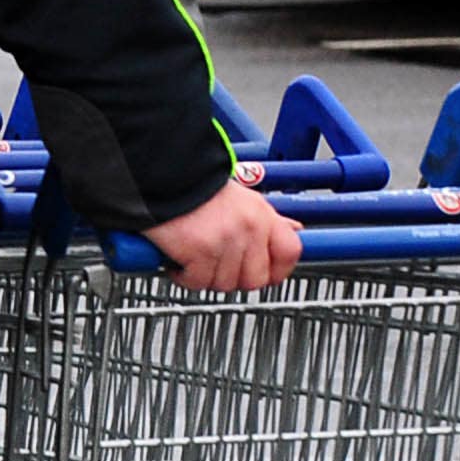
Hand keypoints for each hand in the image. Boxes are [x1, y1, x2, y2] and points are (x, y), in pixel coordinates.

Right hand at [141, 179, 301, 292]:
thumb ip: (269, 220)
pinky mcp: (200, 252)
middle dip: (235, 278)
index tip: (263, 274)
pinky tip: (178, 260)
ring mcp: (226, 241)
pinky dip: (184, 276)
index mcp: (262, 215)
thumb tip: (294, 229)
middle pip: (255, 279)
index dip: (278, 271)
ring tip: (193, 258)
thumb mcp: (243, 199)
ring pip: (225, 284)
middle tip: (216, 266)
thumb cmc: (198, 188)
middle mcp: (249, 229)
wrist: (165, 176)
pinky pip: (198, 282)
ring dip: (206, 276)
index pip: (289, 252)